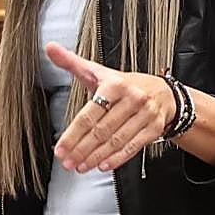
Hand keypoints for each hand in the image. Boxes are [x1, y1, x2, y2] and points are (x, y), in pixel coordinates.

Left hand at [46, 43, 174, 172]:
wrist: (163, 92)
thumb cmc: (124, 84)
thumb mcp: (98, 72)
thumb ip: (71, 62)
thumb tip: (51, 48)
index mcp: (114, 84)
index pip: (89, 114)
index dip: (73, 134)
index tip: (61, 148)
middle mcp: (132, 98)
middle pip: (101, 130)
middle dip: (81, 149)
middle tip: (67, 162)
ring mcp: (145, 114)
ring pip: (116, 140)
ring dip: (96, 156)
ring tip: (80, 166)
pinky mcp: (154, 128)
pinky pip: (133, 146)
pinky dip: (117, 158)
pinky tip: (103, 165)